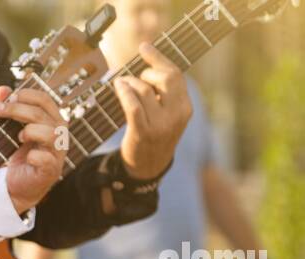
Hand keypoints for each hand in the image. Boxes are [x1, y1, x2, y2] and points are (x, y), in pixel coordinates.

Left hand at [0, 87, 68, 212]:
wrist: (18, 184)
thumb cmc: (19, 154)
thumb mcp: (11, 128)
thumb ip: (8, 107)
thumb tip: (1, 91)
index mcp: (52, 120)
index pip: (44, 99)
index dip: (25, 94)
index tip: (5, 98)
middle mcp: (59, 135)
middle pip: (41, 114)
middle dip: (15, 109)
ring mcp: (57, 153)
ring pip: (49, 133)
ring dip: (29, 131)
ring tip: (18, 137)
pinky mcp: (51, 171)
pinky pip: (46, 159)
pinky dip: (34, 156)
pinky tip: (27, 157)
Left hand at [115, 43, 192, 180]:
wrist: (149, 166)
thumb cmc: (156, 132)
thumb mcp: (169, 113)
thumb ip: (165, 91)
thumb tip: (149, 60)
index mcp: (185, 108)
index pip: (176, 75)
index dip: (158, 58)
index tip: (144, 47)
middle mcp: (176, 116)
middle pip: (164, 78)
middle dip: (147, 71)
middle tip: (137, 77)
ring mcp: (160, 125)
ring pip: (144, 90)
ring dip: (130, 82)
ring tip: (122, 84)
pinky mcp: (142, 133)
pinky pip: (133, 106)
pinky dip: (124, 92)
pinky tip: (119, 87)